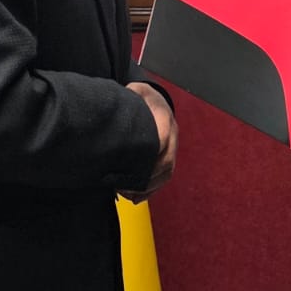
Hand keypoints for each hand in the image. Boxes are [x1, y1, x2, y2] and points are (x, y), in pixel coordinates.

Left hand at [124, 82, 175, 201]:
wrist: (157, 101)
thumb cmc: (143, 98)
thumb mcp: (136, 92)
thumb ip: (130, 97)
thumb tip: (119, 106)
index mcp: (164, 118)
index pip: (161, 140)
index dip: (148, 157)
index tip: (129, 168)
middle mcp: (172, 134)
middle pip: (166, 162)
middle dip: (147, 178)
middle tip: (124, 187)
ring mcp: (172, 147)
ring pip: (167, 173)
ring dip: (149, 187)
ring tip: (128, 195)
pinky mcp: (168, 157)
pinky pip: (165, 177)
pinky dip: (152, 189)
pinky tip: (136, 197)